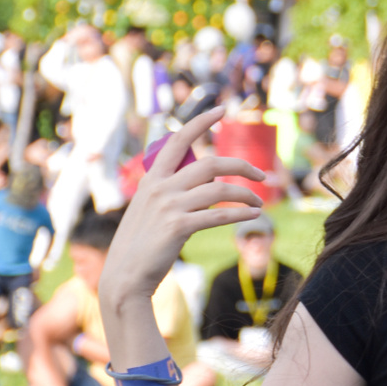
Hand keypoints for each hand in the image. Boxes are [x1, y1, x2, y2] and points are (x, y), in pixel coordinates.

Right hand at [99, 108, 263, 314]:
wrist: (124, 277)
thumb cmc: (141, 245)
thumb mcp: (149, 209)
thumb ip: (173, 192)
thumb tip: (209, 183)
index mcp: (151, 179)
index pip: (176, 140)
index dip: (200, 122)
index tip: (221, 108)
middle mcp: (160, 188)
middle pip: (211, 164)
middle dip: (242, 166)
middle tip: (262, 176)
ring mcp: (168, 206)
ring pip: (220, 189)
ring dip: (246, 195)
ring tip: (258, 203)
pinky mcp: (178, 227)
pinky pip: (219, 215)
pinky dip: (241, 214)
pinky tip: (254, 215)